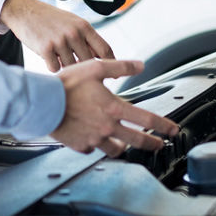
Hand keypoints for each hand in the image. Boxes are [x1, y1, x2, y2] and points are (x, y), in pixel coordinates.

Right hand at [0, 0, 114, 71]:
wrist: (25, 11)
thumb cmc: (51, 19)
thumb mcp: (73, 23)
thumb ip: (87, 39)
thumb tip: (102, 59)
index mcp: (84, 26)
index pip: (105, 50)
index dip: (111, 65)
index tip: (112, 76)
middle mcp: (74, 33)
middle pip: (89, 63)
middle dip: (85, 70)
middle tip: (78, 71)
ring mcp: (60, 41)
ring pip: (71, 68)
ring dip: (66, 67)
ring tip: (58, 57)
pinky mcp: (46, 48)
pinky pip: (55, 68)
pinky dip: (52, 67)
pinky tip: (48, 58)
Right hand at [51, 59, 178, 156]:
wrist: (42, 102)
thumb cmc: (66, 84)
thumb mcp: (95, 67)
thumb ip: (121, 66)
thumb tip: (141, 65)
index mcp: (113, 108)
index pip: (146, 119)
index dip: (164, 126)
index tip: (173, 130)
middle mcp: (107, 127)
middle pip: (137, 141)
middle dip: (153, 144)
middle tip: (159, 145)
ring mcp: (94, 139)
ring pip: (117, 150)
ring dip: (125, 147)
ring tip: (127, 145)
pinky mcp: (81, 145)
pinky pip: (94, 149)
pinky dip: (98, 145)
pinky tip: (96, 140)